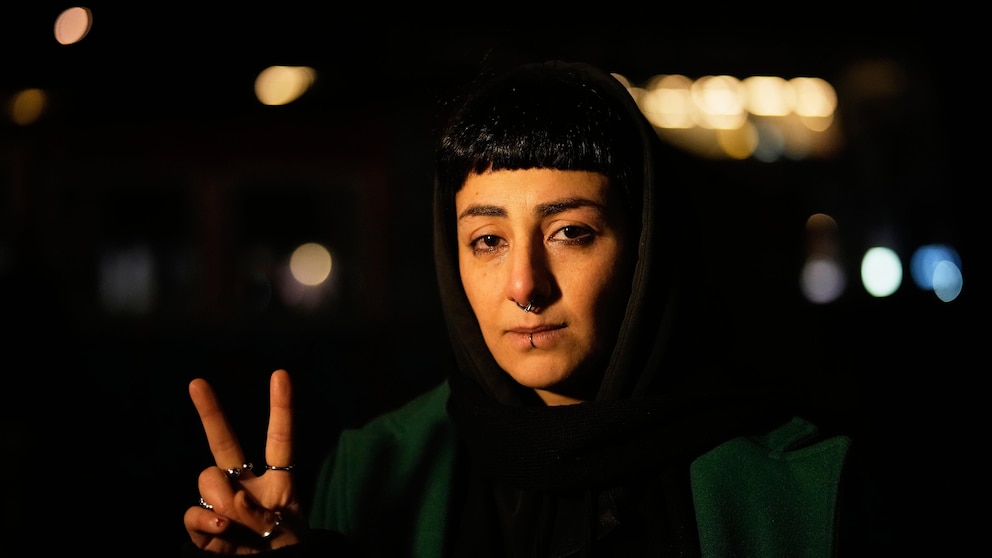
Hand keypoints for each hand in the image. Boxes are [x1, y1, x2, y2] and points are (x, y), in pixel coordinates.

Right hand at [184, 369, 306, 552]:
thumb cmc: (286, 550)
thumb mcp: (287, 534)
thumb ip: (260, 515)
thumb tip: (230, 503)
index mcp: (278, 481)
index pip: (280, 440)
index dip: (282, 408)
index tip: (281, 374)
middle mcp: (246, 485)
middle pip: (225, 444)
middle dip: (210, 412)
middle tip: (197, 382)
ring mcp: (221, 504)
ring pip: (207, 480)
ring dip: (224, 500)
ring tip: (240, 524)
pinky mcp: (202, 527)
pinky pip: (192, 513)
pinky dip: (204, 521)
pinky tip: (219, 531)